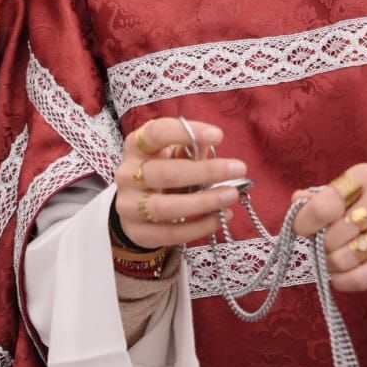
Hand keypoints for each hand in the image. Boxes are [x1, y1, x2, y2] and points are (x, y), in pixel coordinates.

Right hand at [112, 117, 244, 250]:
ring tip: (231, 196)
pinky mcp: (137, 232)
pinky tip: (220, 218)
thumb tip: (210, 143)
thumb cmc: (160, 172)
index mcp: (136, 147)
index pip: (156, 133)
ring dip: (203, 202)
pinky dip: (199, 227)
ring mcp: (129, 206)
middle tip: (238, 169)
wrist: (135, 208)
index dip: (185, 132)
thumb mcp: (170, 156)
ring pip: (165, 207)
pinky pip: (170, 233)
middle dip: (205, 171)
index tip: (218, 135)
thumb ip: (188, 149)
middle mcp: (127, 174)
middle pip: (165, 173)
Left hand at [292, 163, 366, 292]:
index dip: (305, 221)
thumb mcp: (359, 186)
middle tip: (322, 245)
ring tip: (331, 259)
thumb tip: (296, 201)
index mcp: (366, 177)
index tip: (302, 228)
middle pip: (331, 237)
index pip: (325, 204)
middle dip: (319, 245)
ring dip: (329, 265)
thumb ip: (326, 194)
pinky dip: (342, 281)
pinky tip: (339, 275)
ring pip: (343, 259)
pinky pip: (361, 278)